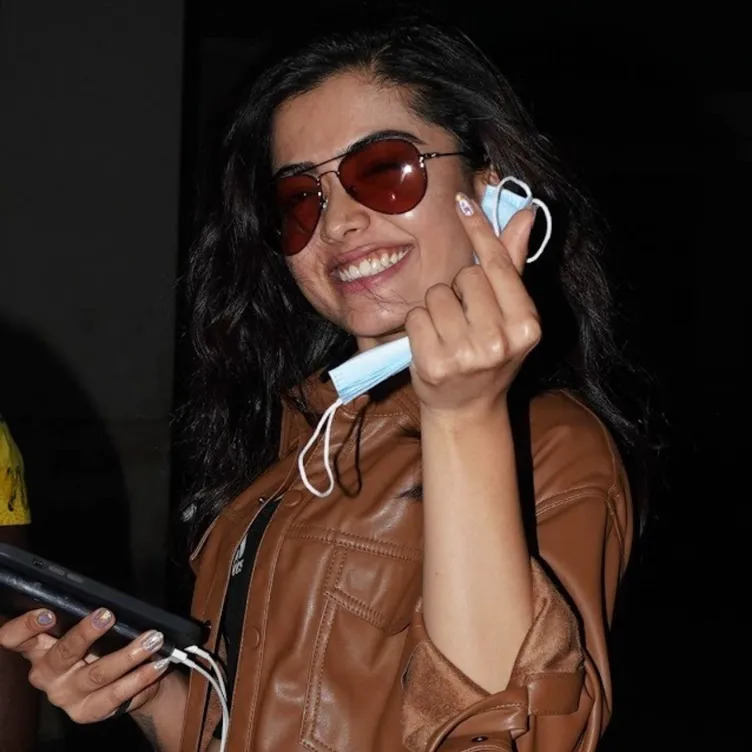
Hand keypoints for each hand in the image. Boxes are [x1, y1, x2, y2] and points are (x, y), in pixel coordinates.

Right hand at [0, 607, 169, 723]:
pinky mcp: (86, 712)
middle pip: (61, 654)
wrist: (123, 683)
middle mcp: (47, 674)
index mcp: (40, 648)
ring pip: (96, 674)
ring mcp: (65, 696)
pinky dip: (140, 676)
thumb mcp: (90, 631)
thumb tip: (108, 602)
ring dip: (128, 654)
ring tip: (152, 639)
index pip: (15, 638)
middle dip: (85, 633)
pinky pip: (115, 694)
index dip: (25, 626)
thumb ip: (86, 618)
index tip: (48, 613)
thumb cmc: (101, 645)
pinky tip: (156, 664)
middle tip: (108, 615)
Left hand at [405, 192, 540, 417]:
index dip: (480, 231)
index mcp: (527, 325)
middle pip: (465, 277)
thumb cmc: (489, 355)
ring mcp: (466, 355)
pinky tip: (431, 344)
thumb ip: (513, 265)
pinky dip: (418, 326)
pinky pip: (416, 316)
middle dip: (459, 290)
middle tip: (465, 319)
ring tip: (448, 334)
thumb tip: (526, 214)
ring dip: (436, 308)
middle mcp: (500, 341)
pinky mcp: (434, 364)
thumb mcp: (510, 316)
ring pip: (437, 295)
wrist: (467, 408)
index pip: (498, 265)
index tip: (463, 202)